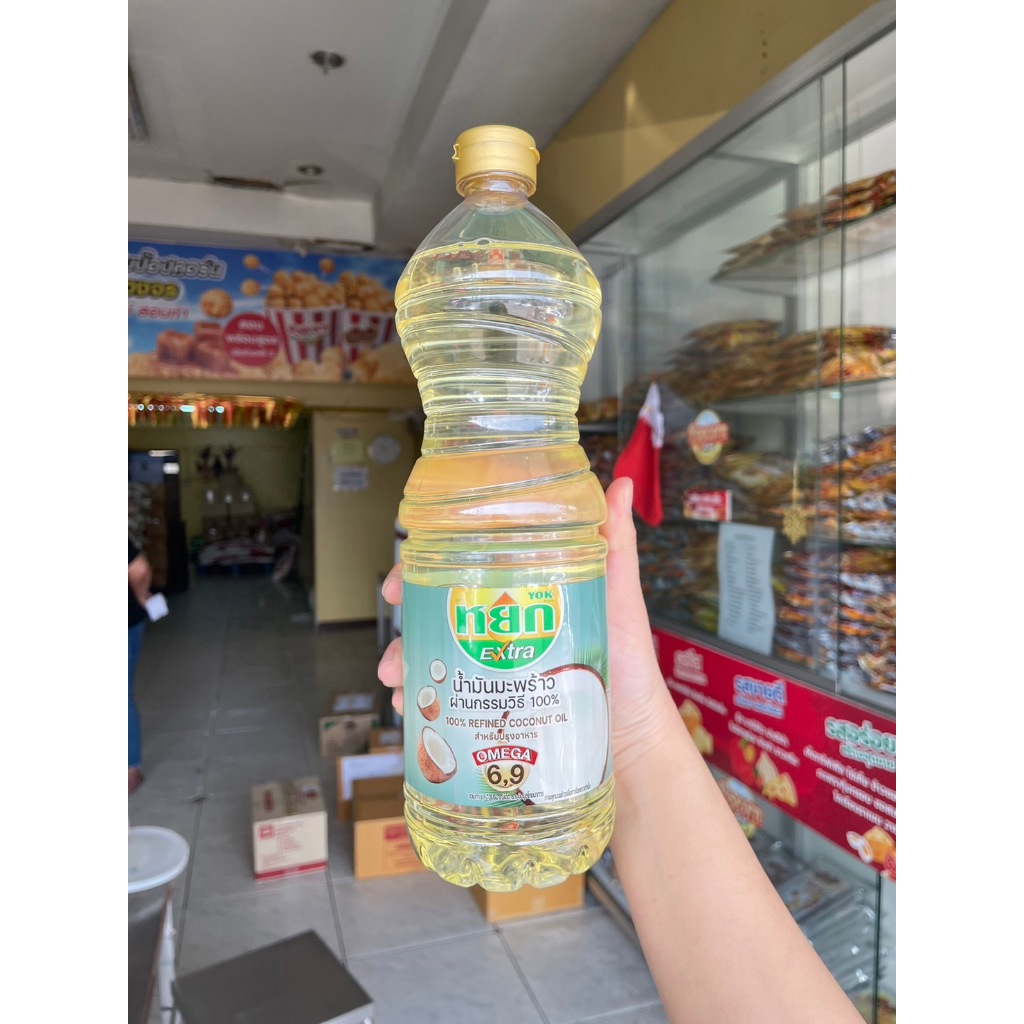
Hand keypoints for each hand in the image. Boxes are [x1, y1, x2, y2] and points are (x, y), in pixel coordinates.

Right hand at [376, 477, 675, 779]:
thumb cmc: (631, 667)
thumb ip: (614, 545)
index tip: (403, 575)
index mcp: (526, 592)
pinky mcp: (494, 708)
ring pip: (434, 655)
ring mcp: (495, 668)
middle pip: (438, 611)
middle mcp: (504, 627)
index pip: (466, 566)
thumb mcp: (619, 600)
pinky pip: (446, 700)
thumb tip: (619, 483)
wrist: (635, 743)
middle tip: (396, 633)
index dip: (425, 566)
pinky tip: (409, 708)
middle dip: (406, 620)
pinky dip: (420, 702)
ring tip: (398, 678)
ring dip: (405, 662)